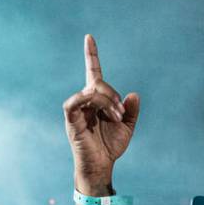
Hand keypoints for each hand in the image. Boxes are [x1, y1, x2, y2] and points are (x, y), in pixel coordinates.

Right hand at [63, 35, 139, 191]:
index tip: (89, 37)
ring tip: (116, 118)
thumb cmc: (111, 147)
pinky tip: (100, 111)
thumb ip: (131, 110)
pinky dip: (87, 101)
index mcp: (97, 101)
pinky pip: (73, 102)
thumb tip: (133, 94)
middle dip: (113, 95)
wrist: (102, 167)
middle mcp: (85, 101)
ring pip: (90, 91)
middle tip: (121, 113)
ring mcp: (76, 110)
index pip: (93, 73)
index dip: (91, 56)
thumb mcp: (127, 127)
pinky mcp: (70, 120)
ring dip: (107, 101)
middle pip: (97, 83)